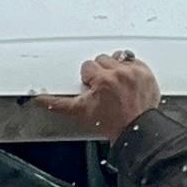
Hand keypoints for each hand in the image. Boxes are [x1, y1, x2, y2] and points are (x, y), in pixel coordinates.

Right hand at [35, 53, 161, 139]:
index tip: (94, 88)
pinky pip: (135, 61)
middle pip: (102, 59)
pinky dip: (131, 69)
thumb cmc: (110, 122)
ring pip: (118, 57)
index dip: (89, 79)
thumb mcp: (80, 112)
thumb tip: (39, 100)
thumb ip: (58, 103)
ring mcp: (134, 72)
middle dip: (101, 72)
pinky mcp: (146, 73)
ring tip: (117, 83)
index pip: (88, 66)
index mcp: (102, 80)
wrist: (135, 130)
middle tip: (105, 88)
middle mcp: (119, 73)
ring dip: (116, 67)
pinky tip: (128, 82)